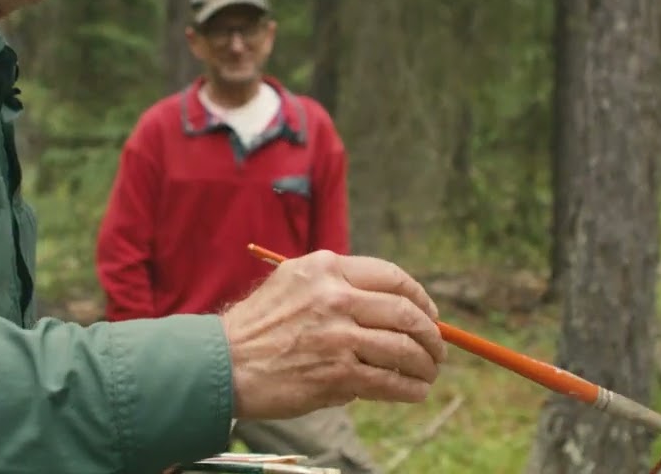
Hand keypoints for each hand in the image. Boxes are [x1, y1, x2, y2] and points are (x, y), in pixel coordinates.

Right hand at [220, 250, 445, 419]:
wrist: (223, 363)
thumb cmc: (257, 326)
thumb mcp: (292, 283)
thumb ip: (335, 285)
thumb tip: (389, 305)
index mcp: (326, 268)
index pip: (391, 276)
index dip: (420, 297)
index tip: (429, 313)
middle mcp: (335, 297)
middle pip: (405, 312)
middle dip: (431, 334)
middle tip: (437, 348)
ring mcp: (338, 337)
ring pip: (403, 348)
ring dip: (425, 365)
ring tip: (429, 374)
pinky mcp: (337, 374)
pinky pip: (389, 381)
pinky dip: (409, 389)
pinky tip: (414, 392)